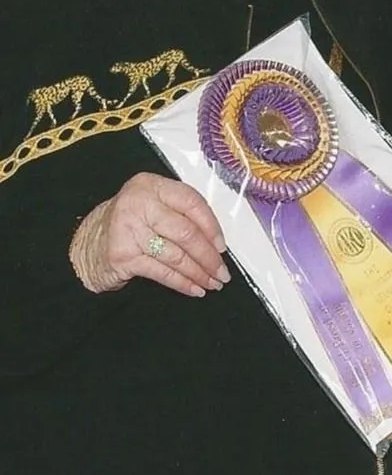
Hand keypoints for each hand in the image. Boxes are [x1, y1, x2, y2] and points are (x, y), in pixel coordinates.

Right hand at [69, 173, 229, 296]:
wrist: (86, 244)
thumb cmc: (129, 224)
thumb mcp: (153, 206)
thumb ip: (181, 214)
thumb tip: (217, 242)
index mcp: (150, 185)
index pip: (191, 202)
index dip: (212, 226)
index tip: (222, 246)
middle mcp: (138, 203)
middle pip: (186, 232)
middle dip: (209, 257)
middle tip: (222, 272)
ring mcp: (128, 229)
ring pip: (176, 255)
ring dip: (199, 273)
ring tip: (213, 283)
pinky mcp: (123, 255)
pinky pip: (162, 272)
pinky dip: (182, 283)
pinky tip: (195, 289)